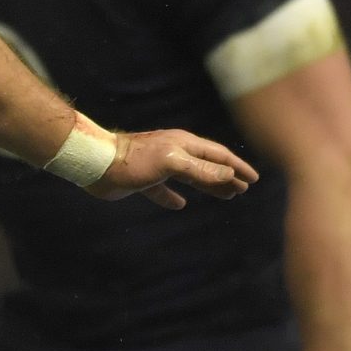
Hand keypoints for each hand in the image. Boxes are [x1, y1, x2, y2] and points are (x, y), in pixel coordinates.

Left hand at [90, 127, 258, 208]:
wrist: (97, 163)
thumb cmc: (134, 161)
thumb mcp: (172, 163)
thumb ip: (201, 169)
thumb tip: (229, 174)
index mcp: (184, 145)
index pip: (218, 156)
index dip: (237, 167)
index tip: (253, 179)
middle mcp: (174, 152)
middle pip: (207, 165)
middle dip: (227, 177)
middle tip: (242, 190)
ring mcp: (159, 165)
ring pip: (190, 177)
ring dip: (208, 186)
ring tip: (224, 197)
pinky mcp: (143, 180)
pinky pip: (163, 189)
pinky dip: (173, 197)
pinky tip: (179, 205)